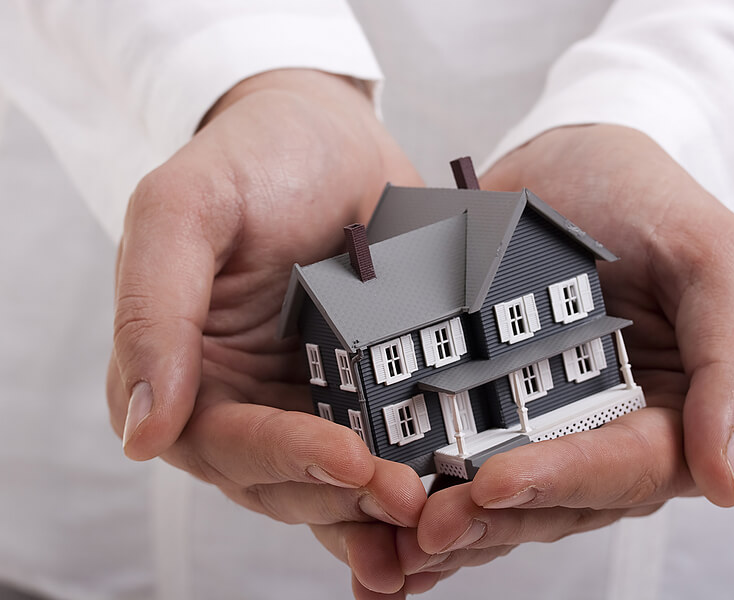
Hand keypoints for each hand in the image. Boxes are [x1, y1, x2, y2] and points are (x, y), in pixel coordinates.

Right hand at [106, 69, 425, 530]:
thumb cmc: (251, 157)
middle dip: (347, 498)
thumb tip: (142, 433)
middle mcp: (240, 400)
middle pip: (285, 481)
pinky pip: (381, 452)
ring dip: (380, 515)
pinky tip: (449, 500)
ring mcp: (305, 401)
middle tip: (412, 502)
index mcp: (181, 371)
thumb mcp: (185, 206)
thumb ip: (153, 309)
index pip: (226, 440)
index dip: (287, 459)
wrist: (329, 133)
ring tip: (437, 527)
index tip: (353, 461)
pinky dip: (409, 482)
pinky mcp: (361, 392)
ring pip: (334, 485)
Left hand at [401, 124, 733, 580]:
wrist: (566, 161)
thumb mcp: (711, 255)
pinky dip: (426, 494)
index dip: (565, 481)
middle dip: (493, 520)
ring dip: (452, 527)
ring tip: (391, 539)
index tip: (495, 483)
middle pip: (558, 502)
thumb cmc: (646, 198)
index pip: (628, 468)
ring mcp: (543, 425)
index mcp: (672, 412)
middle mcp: (606, 433)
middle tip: (425, 528)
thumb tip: (726, 483)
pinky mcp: (487, 408)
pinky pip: (460, 462)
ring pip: (504, 501)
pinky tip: (376, 519)